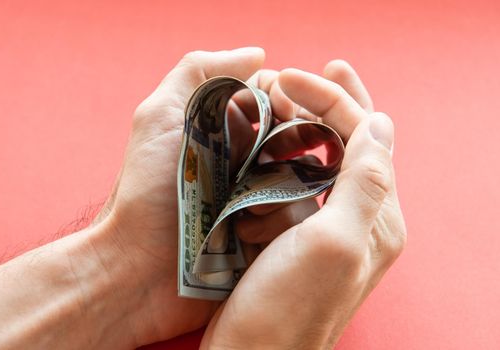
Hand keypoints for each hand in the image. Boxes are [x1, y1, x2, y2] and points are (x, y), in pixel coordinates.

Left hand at [92, 47, 302, 344]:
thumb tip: (258, 53)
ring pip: (307, 176)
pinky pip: (300, 217)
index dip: (286, 98)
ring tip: (253, 200)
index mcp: (228, 130)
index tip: (281, 109)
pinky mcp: (270, 235)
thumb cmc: (146, 191)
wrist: (136, 269)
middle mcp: (250, 160)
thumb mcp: (159, 116)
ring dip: (288, 184)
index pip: (276, 99)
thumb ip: (200, 71)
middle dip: (296, 139)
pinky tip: (255, 227)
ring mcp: (262, 198)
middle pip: (298, 135)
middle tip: (272, 156)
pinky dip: (285, 218)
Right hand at [201, 63, 406, 348]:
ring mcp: (333, 230)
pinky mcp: (304, 239)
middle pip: (358, 143)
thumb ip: (366, 181)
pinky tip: (278, 146)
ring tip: (296, 99)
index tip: (292, 79)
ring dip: (317, 126)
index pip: (367, 136)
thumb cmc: (285, 308)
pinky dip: (295, 157)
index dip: (334, 100)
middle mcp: (362, 221)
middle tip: (315, 70)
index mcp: (377, 217)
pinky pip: (309, 184)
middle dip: (336, 103)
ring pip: (333, 160)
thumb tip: (382, 124)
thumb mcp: (334, 242)